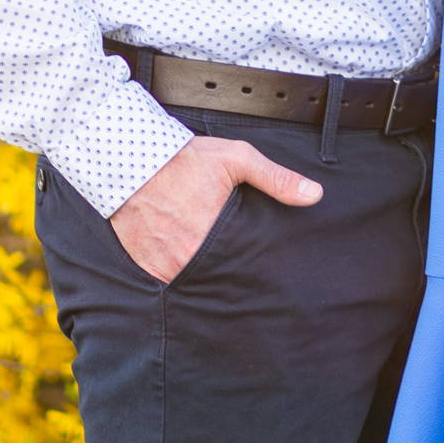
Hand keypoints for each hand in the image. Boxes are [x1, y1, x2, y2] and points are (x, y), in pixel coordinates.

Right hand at [109, 133, 321, 280]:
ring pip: (191, 284)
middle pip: (218, 281)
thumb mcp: (235, 159)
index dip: (254, 272)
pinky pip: (166, 280)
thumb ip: (276, 178)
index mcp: (214, 238)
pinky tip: (184, 264)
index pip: (243, 269)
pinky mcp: (144, 266)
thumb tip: (314, 195)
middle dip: (229, 279)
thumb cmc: (183, 159)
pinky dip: (175, 275)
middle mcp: (187, 259)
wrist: (129, 159)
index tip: (264, 275)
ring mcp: (163, 266)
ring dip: (203, 278)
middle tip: (240, 274)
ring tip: (214, 271)